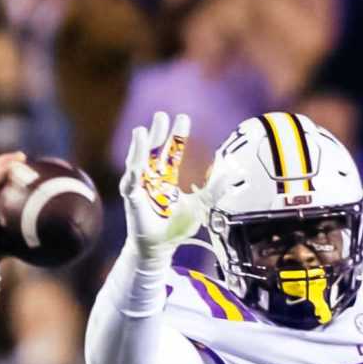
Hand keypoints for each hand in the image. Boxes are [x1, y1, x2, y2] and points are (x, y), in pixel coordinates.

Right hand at [119, 112, 202, 262]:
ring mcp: (140, 188)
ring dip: (138, 148)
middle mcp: (152, 179)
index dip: (177, 135)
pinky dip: (133, 176)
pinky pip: (131, 186)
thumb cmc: (175, 228)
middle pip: (153, 150)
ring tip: (140, 132)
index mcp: (167, 178)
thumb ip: (213, 190)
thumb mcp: (200, 206)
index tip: (182, 117)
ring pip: (138, 162)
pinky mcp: (133, 201)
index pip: (172, 151)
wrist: (159, 248)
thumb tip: (230, 173)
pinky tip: (135, 167)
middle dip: (157, 133)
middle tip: (161, 115)